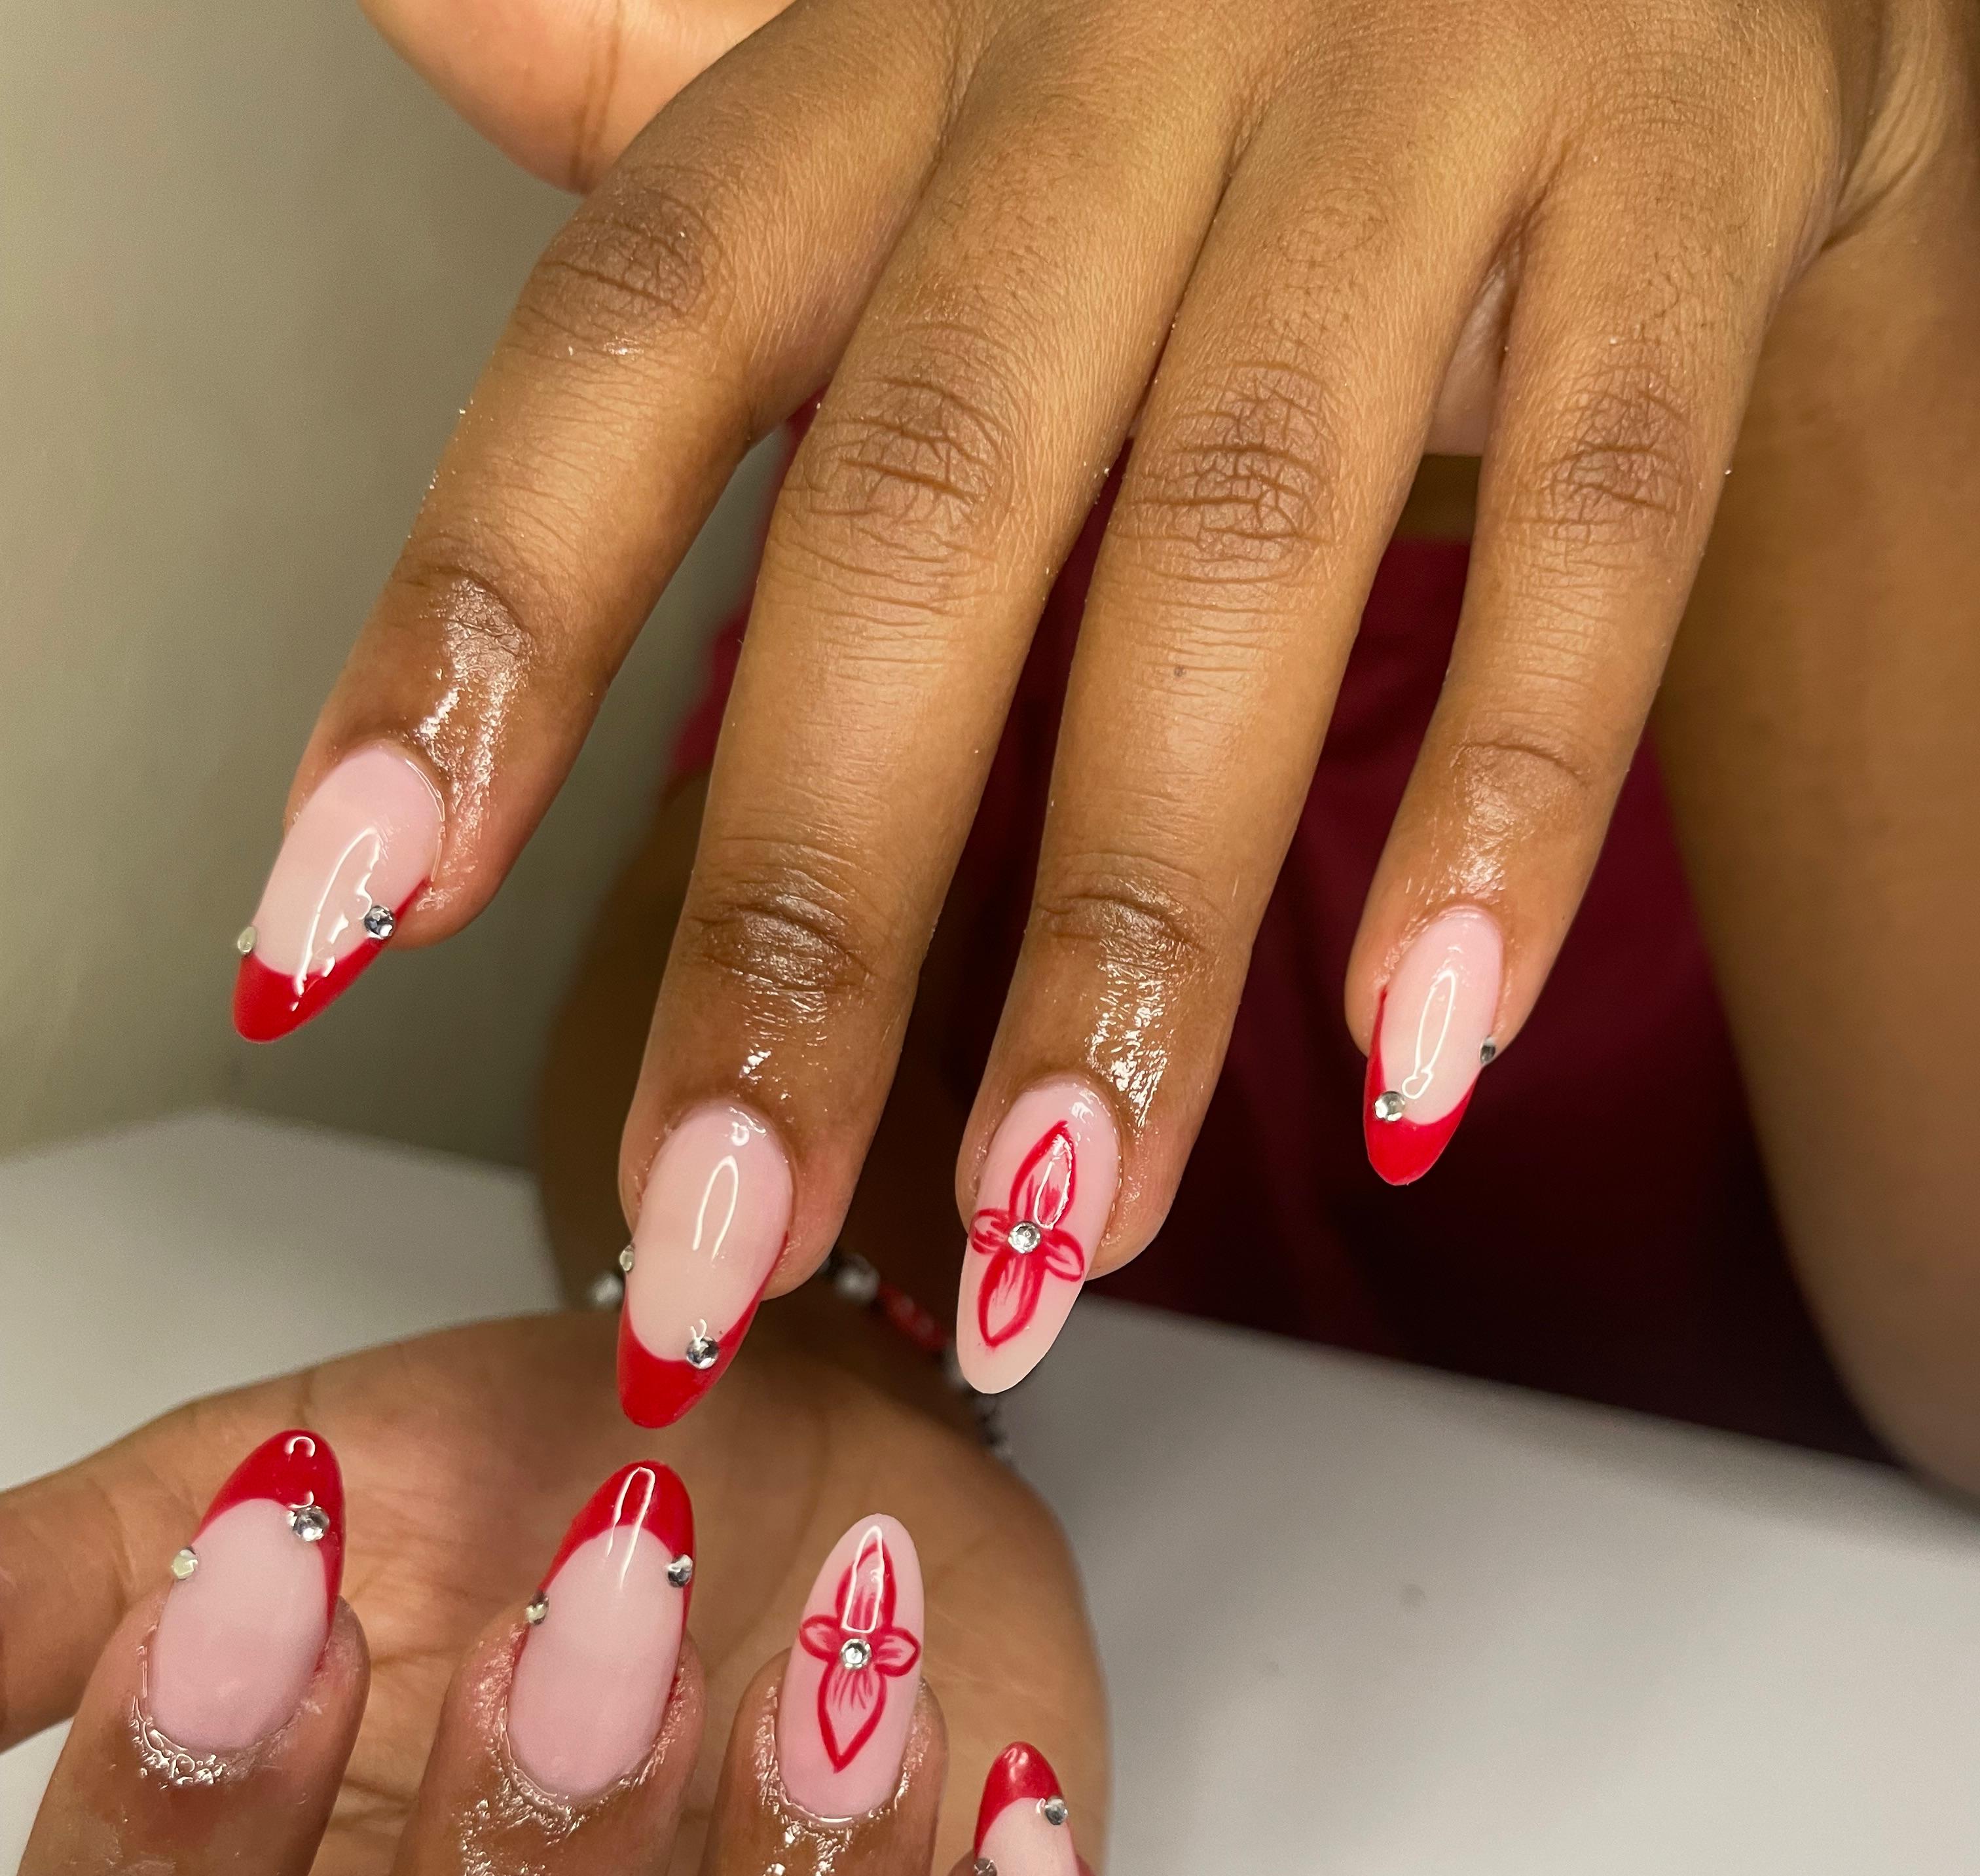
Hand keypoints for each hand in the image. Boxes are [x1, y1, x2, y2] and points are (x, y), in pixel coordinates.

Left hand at [242, 0, 1962, 1370]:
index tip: (341, 924)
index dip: (482, 626)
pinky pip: (1596, 509)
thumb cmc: (1221, 53)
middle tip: (723, 1229)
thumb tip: (415, 28)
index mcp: (896, 64)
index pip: (633, 334)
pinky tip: (1416, 1053)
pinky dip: (1509, 795)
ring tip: (1050, 1233)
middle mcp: (1120, 65)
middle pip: (919, 513)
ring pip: (1239, 552)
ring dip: (1132, 939)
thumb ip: (694, 124)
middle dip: (811, 916)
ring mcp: (1410, 106)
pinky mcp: (1670, 178)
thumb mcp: (933, 68)